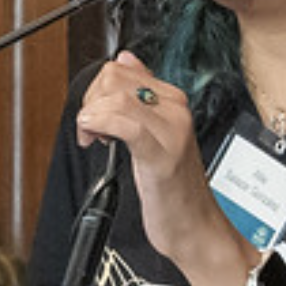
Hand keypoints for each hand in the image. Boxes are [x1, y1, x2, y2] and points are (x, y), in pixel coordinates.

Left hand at [74, 51, 250, 285]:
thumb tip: (127, 59)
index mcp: (173, 101)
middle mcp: (175, 110)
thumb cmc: (173, 188)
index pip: (121, 69)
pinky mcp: (162, 155)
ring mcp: (172, 131)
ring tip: (94, 138)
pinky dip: (100, 125)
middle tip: (91, 130)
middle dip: (90, 101)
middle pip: (114, 79)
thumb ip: (140, 95)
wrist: (195, 226)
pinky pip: (125, 124)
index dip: (96, 90)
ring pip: (116, 97)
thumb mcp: (154, 132)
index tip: (93, 116)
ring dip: (90, 116)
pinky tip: (94, 138)